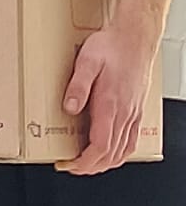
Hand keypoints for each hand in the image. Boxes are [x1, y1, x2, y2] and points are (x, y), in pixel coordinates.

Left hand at [62, 18, 160, 174]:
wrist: (135, 38)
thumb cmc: (111, 47)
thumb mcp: (87, 62)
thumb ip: (77, 86)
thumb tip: (69, 108)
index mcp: (111, 104)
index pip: (100, 146)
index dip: (85, 162)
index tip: (69, 165)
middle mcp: (125, 113)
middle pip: (112, 154)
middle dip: (92, 166)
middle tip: (72, 167)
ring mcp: (133, 113)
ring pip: (124, 150)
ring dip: (106, 162)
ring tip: (87, 163)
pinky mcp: (137, 110)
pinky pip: (131, 139)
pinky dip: (120, 152)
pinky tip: (110, 151)